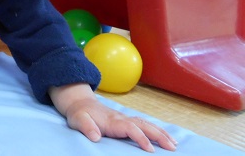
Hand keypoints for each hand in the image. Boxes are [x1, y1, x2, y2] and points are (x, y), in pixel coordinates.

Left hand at [50, 84, 177, 151]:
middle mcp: (121, 118)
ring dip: (160, 132)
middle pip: (143, 125)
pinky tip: (164, 136)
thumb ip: (86, 127)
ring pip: (146, 124)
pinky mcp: (125, 121)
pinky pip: (143, 124)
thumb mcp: (78, 120)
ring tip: (174, 144)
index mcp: (112, 120)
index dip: (141, 138)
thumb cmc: (79, 114)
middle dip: (159, 135)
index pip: (130, 128)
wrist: (80, 103)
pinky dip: (155, 130)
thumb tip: (95, 137)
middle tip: (172, 147)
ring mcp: (124, 118)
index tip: (151, 150)